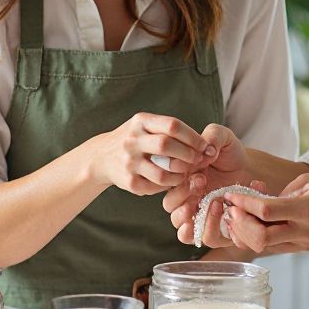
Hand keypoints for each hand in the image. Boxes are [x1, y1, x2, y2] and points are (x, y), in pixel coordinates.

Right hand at [93, 113, 214, 195]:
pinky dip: (169, 185)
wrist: (102, 157)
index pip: (172, 125)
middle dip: (188, 154)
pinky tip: (173, 181)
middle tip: (199, 160)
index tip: (204, 145)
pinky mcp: (129, 182)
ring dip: (181, 174)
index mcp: (141, 121)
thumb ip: (171, 130)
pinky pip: (156, 187)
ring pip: (163, 172)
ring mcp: (129, 162)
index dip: (193, 136)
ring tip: (188, 173)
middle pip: (167, 145)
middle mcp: (133, 140)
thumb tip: (205, 142)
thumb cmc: (136, 139)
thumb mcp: (147, 125)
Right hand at [163, 123, 253, 245]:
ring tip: (210, 201)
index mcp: (180, 178)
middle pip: (170, 208)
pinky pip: (203, 239)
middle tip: (201, 182)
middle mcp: (185, 198)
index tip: (197, 172)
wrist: (252, 169)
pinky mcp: (215, 227)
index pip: (165, 186)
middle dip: (182, 196)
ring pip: (181, 230)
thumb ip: (212, 135)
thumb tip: (205, 148)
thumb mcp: (223, 137)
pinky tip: (219, 212)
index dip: (176, 181)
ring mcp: (199, 215)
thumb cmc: (232, 153)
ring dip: (191, 218)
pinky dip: (207, 230)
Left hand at [220, 171, 308, 254]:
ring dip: (246, 232)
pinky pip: (275, 246)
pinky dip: (260, 236)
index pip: (266, 211)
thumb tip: (257, 201)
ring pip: (265, 246)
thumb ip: (283, 192)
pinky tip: (254, 222)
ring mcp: (305, 243)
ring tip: (238, 216)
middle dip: (240, 224)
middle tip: (231, 209)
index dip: (244, 203)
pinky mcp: (304, 248)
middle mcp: (305, 231)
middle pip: (261, 238)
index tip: (230, 194)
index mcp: (308, 209)